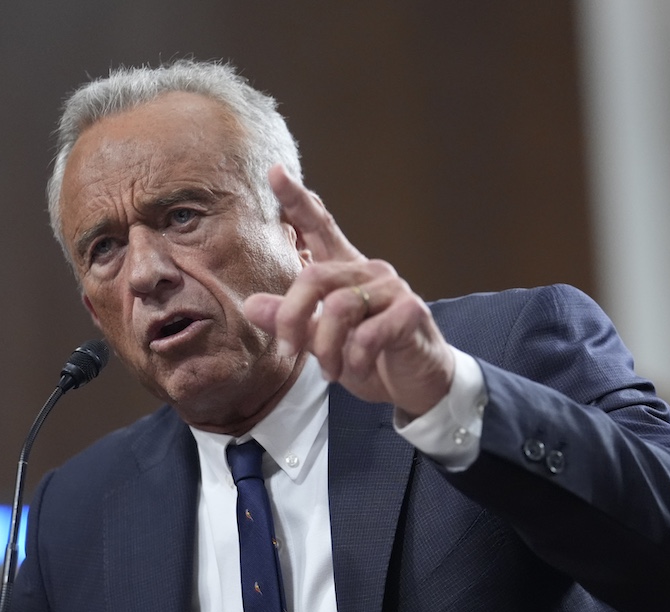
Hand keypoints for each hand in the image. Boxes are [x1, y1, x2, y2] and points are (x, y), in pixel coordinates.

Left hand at [244, 165, 454, 417]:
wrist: (418, 382)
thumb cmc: (370, 357)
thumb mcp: (322, 342)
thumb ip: (292, 322)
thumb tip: (251, 305)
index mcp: (346, 271)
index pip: (320, 227)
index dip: (297, 199)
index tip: (274, 171)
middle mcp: (369, 271)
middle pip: (314, 278)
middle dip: (292, 318)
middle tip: (285, 351)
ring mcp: (393, 288)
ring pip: (339, 308)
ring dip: (327, 348)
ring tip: (329, 371)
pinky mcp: (411, 312)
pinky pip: (369, 334)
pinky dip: (356, 359)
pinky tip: (359, 369)